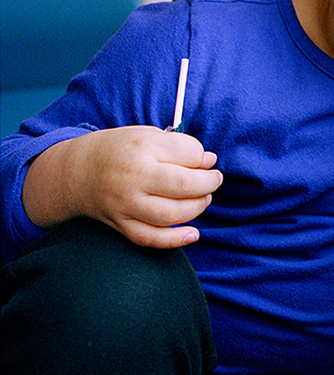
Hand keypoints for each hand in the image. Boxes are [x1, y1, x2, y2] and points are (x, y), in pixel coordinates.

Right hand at [22, 126, 223, 249]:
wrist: (79, 172)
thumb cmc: (121, 149)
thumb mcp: (149, 134)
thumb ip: (180, 146)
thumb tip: (210, 162)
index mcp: (142, 147)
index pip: (188, 153)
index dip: (204, 158)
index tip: (205, 160)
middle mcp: (133, 177)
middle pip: (183, 186)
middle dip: (208, 183)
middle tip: (214, 180)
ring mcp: (126, 204)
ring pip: (171, 214)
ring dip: (197, 208)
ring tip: (203, 198)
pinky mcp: (121, 224)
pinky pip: (151, 238)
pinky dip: (174, 239)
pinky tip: (192, 234)